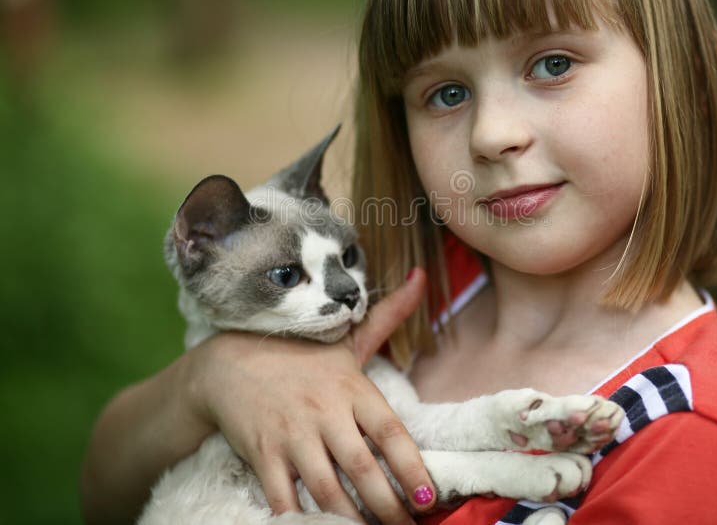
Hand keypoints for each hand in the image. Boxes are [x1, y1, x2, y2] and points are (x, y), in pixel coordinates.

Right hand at [184, 268, 434, 524]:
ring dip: (350, 520)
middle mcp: (324, 412)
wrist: (228, 363)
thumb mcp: (346, 338)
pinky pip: (282, 497)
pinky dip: (299, 521)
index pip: (389, 431)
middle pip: (361, 468)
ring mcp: (291, 435)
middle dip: (387, 508)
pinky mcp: (262, 454)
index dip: (411, 466)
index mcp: (350, 387)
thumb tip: (421, 277)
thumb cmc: (299, 353)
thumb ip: (388, 316)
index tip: (427, 498)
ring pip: (325, 490)